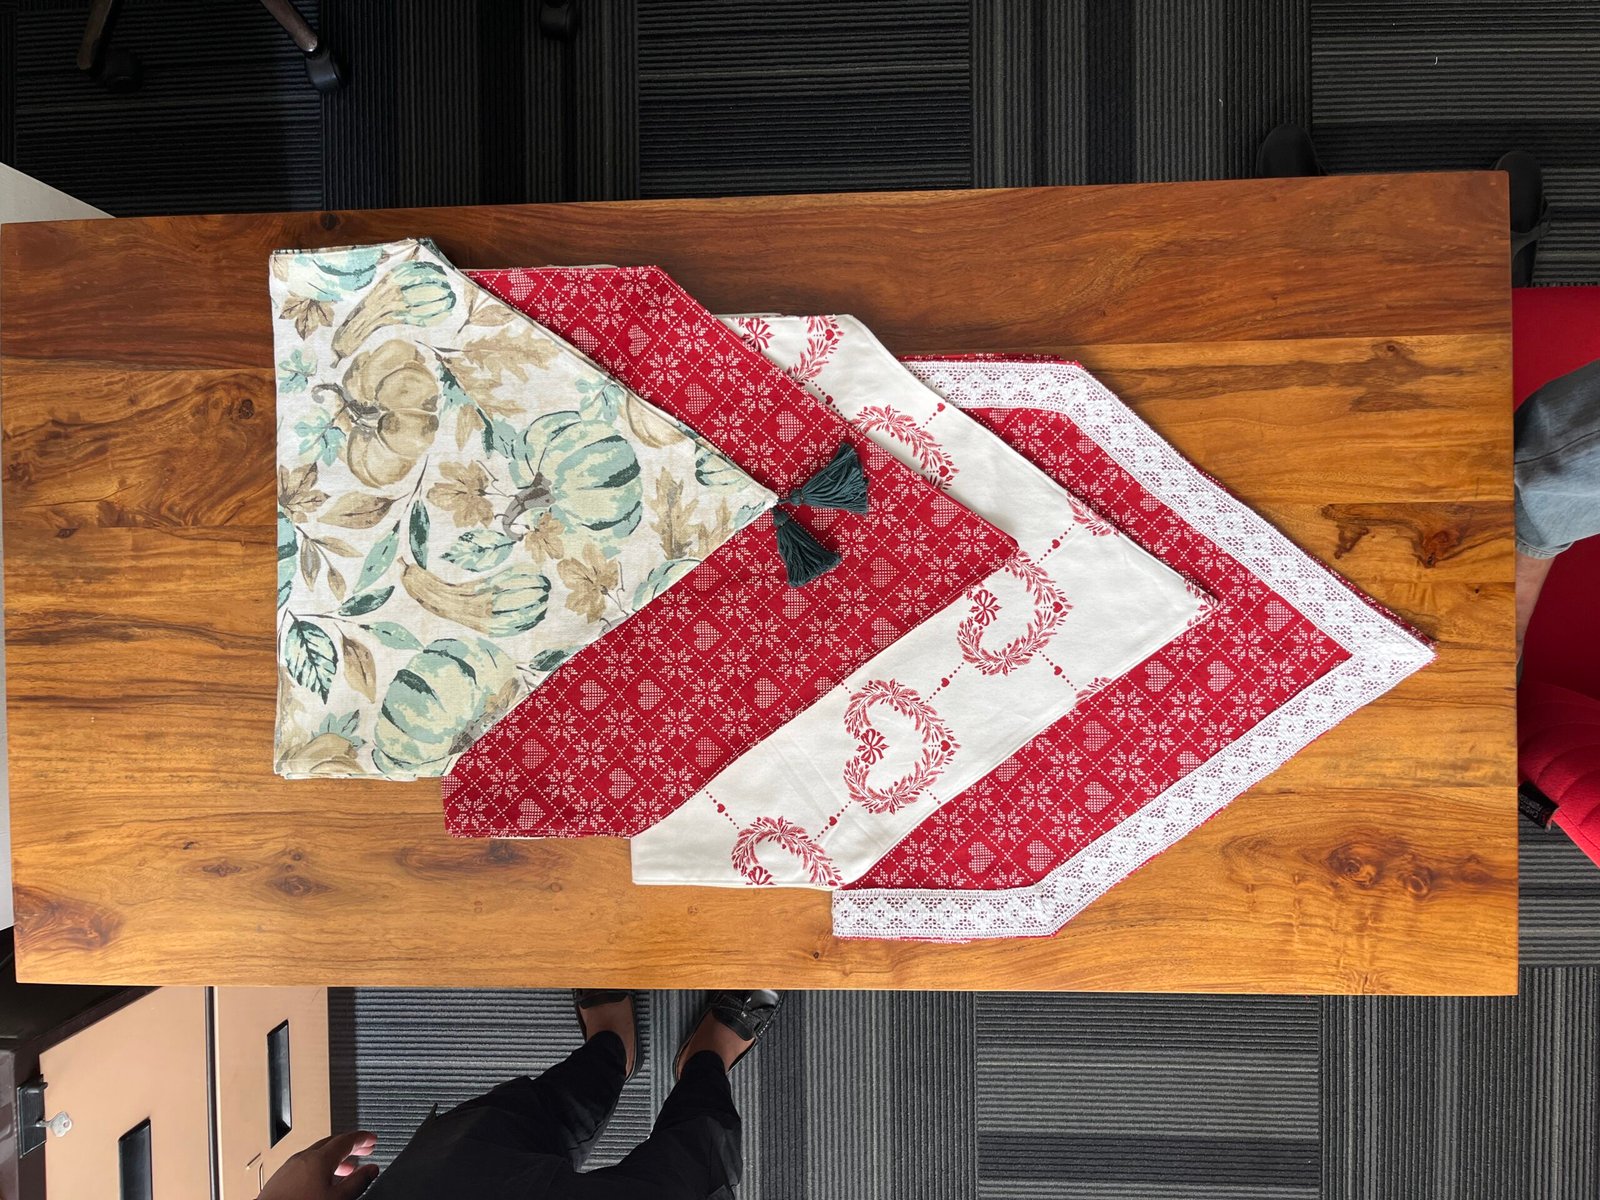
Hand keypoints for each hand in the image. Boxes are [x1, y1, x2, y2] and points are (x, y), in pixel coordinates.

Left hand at [258, 1130, 378, 1199]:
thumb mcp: (338, 1198)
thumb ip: (357, 1182)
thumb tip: (371, 1170)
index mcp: (320, 1158)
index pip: (346, 1139)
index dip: (363, 1138)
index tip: (372, 1139)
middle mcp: (303, 1157)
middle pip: (331, 1142)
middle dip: (350, 1145)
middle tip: (363, 1148)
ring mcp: (289, 1167)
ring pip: (317, 1153)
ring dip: (334, 1157)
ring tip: (345, 1168)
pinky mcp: (280, 1178)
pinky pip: (305, 1164)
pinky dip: (319, 1166)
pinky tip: (321, 1181)